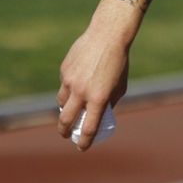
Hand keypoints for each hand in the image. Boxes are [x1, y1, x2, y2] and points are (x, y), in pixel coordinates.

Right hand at [56, 25, 130, 151]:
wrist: (107, 35)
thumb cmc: (119, 62)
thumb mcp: (120, 85)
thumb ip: (110, 101)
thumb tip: (102, 114)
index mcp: (99, 99)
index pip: (88, 128)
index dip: (84, 142)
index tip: (82, 147)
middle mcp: (82, 92)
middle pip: (66, 120)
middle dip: (64, 131)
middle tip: (65, 134)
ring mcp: (70, 81)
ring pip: (62, 103)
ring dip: (65, 109)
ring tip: (70, 109)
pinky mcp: (64, 70)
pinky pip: (63, 85)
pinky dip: (68, 88)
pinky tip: (77, 80)